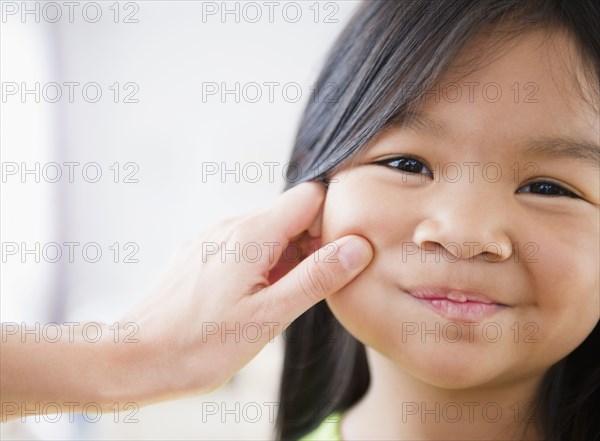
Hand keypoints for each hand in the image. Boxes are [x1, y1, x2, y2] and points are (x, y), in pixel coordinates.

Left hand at [110, 181, 373, 403]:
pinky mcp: (199, 253)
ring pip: (266, 232)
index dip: (330, 222)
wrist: (135, 358)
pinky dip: (259, 265)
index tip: (335, 259)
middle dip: (310, 245)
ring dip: (284, 258)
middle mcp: (229, 226)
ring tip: (276, 301)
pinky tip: (248, 300)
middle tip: (308, 289)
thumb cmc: (200, 344)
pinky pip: (241, 247)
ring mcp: (211, 238)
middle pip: (289, 214)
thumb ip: (316, 277)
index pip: (309, 197)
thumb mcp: (269, 315)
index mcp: (251, 234)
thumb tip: (356, 247)